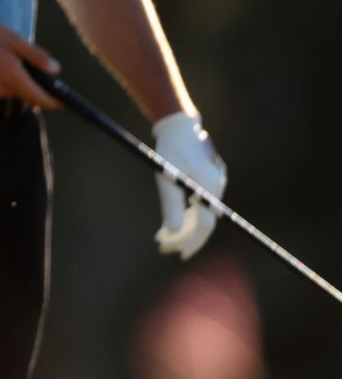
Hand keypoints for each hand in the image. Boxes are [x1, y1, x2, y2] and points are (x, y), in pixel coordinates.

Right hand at [0, 16, 62, 109]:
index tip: (65, 100)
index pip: (41, 99)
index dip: (55, 101)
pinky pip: (2, 86)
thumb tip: (56, 70)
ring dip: (17, 77)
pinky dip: (5, 76)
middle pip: (27, 93)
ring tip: (9, 54)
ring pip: (14, 88)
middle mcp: (3, 91)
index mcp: (15, 80)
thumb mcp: (16, 41)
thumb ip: (38, 57)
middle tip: (29, 59)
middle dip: (33, 80)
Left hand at [152, 112, 226, 260]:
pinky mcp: (209, 178)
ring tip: (161, 236)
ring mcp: (215, 182)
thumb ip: (170, 205)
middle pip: (203, 220)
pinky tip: (172, 220)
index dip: (193, 241)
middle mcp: (217, 187)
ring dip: (182, 225)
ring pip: (200, 212)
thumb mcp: (165, 177)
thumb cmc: (170, 148)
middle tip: (162, 247)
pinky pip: (199, 202)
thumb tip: (171, 231)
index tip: (181, 255)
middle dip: (183, 236)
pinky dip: (186, 213)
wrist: (178, 124)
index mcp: (210, 187)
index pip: (205, 224)